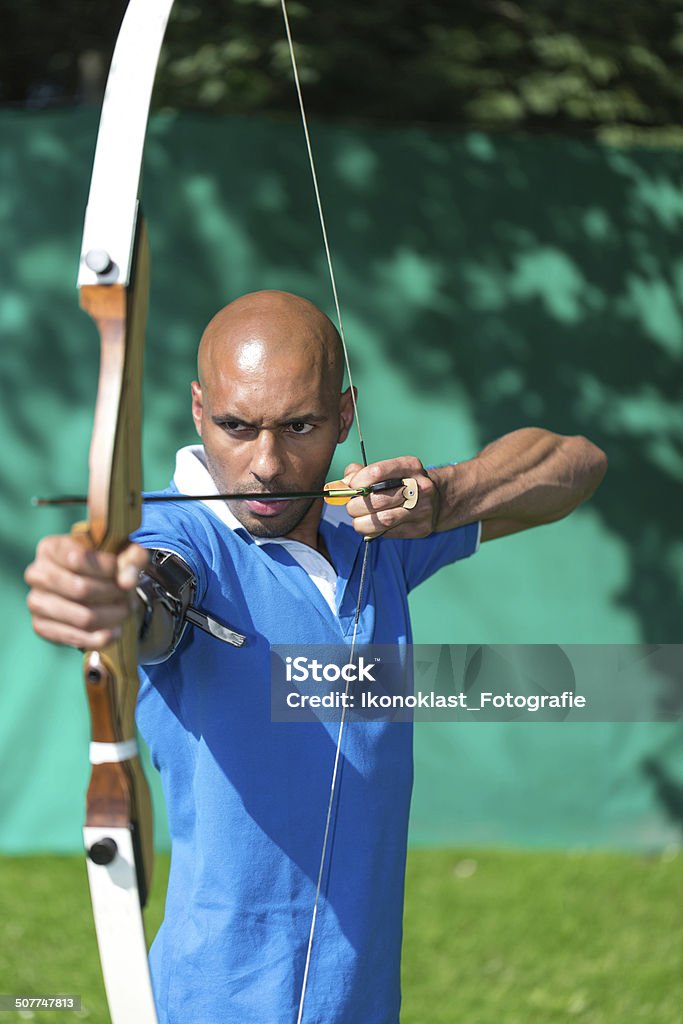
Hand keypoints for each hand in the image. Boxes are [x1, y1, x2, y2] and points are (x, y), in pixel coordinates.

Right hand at [25, 535, 149, 649]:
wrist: (92, 584)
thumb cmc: (108, 563)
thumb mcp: (125, 552)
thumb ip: (132, 559)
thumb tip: (128, 582)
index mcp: (51, 547)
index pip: (78, 559)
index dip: (108, 569)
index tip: (124, 573)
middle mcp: (36, 573)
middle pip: (81, 589)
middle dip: (113, 595)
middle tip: (130, 597)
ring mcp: (35, 601)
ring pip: (81, 616)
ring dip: (111, 617)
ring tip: (126, 611)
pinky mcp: (40, 626)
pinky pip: (74, 637)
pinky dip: (100, 638)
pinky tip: (116, 631)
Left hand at [343, 457, 439, 538]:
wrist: (438, 499)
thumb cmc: (403, 483)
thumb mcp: (388, 470)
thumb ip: (361, 473)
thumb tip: (342, 484)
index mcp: (410, 466)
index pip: (377, 472)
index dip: (358, 481)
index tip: (351, 487)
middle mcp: (419, 487)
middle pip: (377, 500)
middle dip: (356, 506)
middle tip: (351, 507)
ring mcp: (422, 509)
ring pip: (382, 520)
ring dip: (362, 523)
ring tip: (358, 520)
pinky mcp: (420, 528)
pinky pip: (389, 533)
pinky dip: (374, 531)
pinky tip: (373, 526)